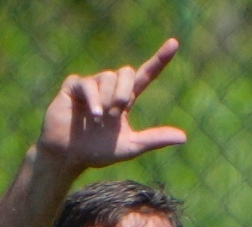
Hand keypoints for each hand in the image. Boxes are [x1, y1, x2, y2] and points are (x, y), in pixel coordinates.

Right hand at [37, 38, 187, 171]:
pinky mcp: (74, 87)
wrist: (68, 156)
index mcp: (125, 99)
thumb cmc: (97, 151)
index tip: (174, 44)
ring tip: (99, 118)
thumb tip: (183, 137)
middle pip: (126, 72)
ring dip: (108, 99)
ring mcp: (92, 85)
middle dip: (125, 91)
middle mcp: (110, 88)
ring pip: (108, 77)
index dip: (159, 60)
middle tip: (117, 112)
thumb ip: (154, 139)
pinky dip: (93, 98)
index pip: (146, 75)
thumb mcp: (130, 147)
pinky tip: (93, 114)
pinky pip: (88, 83)